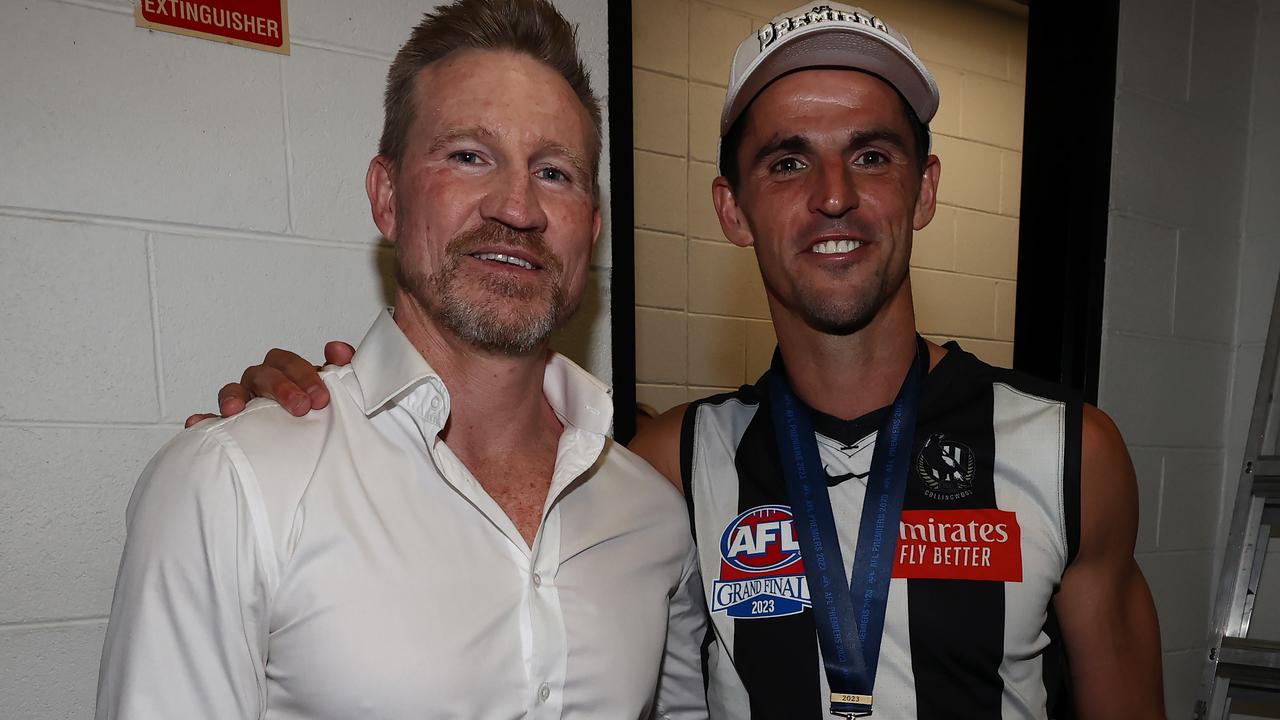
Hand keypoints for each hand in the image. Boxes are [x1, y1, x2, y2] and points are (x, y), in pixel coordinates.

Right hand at [184, 341, 355, 427]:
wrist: (318, 459)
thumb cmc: (322, 418)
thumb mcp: (339, 394)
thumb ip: (343, 369)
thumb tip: (337, 349)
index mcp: (288, 376)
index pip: (288, 363)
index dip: (303, 374)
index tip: (320, 397)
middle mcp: (264, 386)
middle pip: (263, 374)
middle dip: (281, 387)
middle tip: (301, 408)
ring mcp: (245, 404)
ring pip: (234, 391)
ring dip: (234, 396)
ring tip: (235, 409)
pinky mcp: (229, 428)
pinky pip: (211, 421)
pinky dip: (204, 420)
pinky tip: (198, 422)